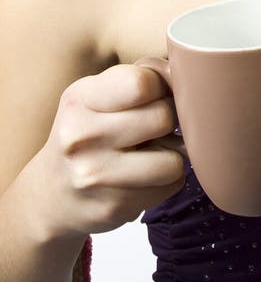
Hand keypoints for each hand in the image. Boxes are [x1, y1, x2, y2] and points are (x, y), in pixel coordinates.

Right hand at [35, 64, 186, 240]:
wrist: (51, 194)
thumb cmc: (88, 132)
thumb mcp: (98, 94)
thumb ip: (143, 76)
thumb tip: (188, 75)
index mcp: (80, 99)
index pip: (142, 83)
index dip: (160, 85)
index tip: (154, 94)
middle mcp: (81, 136)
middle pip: (162, 117)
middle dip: (167, 120)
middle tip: (153, 127)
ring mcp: (95, 175)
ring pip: (173, 159)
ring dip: (171, 155)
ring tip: (151, 152)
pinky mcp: (113, 207)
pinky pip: (171, 185)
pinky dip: (167, 179)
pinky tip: (143, 176)